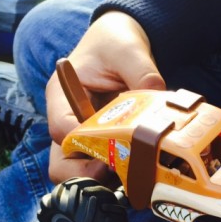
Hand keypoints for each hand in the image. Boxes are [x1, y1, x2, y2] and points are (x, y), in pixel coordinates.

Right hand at [46, 11, 165, 183]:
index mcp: (62, 95)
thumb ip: (142, 73)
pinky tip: (139, 169)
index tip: (110, 155)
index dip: (83, 146)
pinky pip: (100, 168)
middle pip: (61, 163)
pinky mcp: (99, 144)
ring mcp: (81, 135)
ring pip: (78, 172)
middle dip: (87, 174)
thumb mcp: (128, 49)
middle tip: (118, 173)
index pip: (61, 131)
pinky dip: (117, 175)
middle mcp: (65, 120)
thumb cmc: (115, 42)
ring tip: (132, 175)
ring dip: (103, 179)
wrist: (121, 43)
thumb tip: (160, 99)